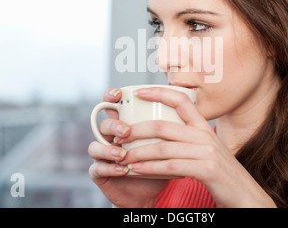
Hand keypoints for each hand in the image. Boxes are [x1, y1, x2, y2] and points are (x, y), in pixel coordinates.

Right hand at [88, 88, 167, 207]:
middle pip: (104, 124)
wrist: (151, 192)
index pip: (112, 105)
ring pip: (95, 147)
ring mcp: (103, 156)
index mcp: (124, 124)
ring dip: (107, 149)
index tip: (119, 94)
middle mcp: (111, 138)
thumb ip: (171, 123)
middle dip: (113, 125)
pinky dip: (110, 169)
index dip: (111, 96)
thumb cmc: (159, 163)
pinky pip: (98, 168)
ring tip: (122, 153)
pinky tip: (122, 170)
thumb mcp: (166, 143)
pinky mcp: (100, 173)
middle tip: (126, 131)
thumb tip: (192, 99)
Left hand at [117, 87, 275, 207]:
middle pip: (163, 125)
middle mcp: (205, 135)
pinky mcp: (207, 169)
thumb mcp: (208, 149)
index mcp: (204, 126)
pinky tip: (136, 170)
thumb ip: (189, 138)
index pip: (181, 99)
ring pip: (163, 147)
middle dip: (136, 129)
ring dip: (138, 152)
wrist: (246, 196)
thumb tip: (163, 131)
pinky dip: (149, 168)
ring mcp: (207, 152)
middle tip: (119, 135)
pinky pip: (170, 166)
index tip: (138, 91)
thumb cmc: (222, 174)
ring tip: (121, 156)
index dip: (158, 92)